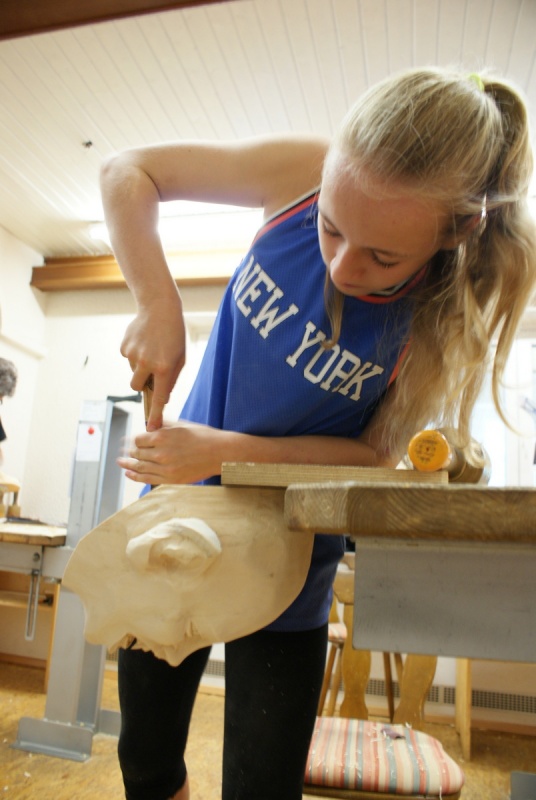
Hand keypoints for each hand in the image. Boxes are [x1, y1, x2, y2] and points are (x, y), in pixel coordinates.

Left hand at [117, 421, 224, 484]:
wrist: (220, 453)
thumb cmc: (203, 436)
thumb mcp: (181, 425)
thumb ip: (163, 425)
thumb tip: (149, 425)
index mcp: (162, 436)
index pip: (138, 440)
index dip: (134, 440)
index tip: (131, 441)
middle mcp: (160, 453)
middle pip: (136, 453)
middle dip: (129, 452)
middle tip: (123, 452)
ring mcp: (165, 468)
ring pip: (139, 467)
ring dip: (127, 465)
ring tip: (120, 463)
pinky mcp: (171, 480)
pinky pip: (147, 478)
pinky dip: (135, 476)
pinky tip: (129, 474)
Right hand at [120, 296, 184, 429]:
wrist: (160, 308)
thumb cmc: (174, 335)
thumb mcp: (180, 358)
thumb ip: (171, 379)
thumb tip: (161, 398)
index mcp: (165, 368)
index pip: (159, 397)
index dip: (155, 414)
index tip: (151, 428)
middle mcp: (147, 363)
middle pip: (137, 387)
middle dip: (142, 382)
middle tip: (151, 369)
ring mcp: (134, 354)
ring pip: (132, 372)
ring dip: (140, 366)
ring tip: (151, 348)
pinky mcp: (124, 346)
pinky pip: (127, 358)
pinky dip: (134, 353)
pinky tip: (144, 340)